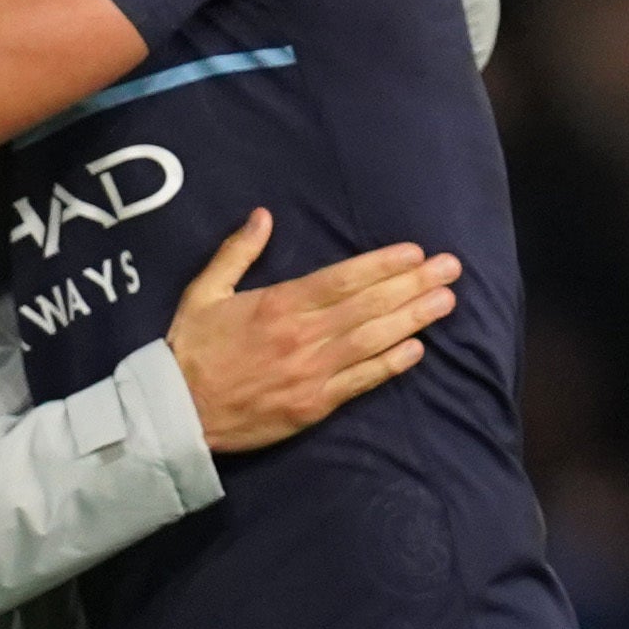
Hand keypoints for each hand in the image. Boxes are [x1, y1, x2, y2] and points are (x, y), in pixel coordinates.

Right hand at [169, 210, 457, 451]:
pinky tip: (418, 349)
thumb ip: (236, 253)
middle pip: (369, 306)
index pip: (343, 279)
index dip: (383, 265)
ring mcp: (312, 373)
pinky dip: (391, 365)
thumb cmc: (191, 349)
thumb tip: (262, 216)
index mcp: (279, 304)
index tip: (416, 253)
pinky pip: (361, 382)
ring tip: (446, 302)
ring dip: (413, 320)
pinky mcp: (315, 405)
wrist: (177, 413)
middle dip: (413, 285)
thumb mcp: (204, 291)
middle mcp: (303, 336)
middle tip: (452, 269)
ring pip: (373, 341)